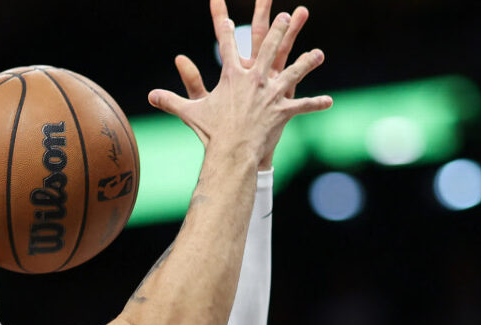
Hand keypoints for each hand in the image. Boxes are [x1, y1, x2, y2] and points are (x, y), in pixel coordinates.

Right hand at [149, 0, 331, 167]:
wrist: (232, 153)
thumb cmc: (211, 133)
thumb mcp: (191, 113)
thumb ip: (172, 100)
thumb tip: (150, 96)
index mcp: (233, 75)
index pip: (226, 42)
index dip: (223, 20)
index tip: (222, 3)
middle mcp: (255, 79)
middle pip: (268, 47)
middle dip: (277, 29)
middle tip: (284, 15)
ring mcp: (272, 94)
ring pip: (292, 71)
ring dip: (306, 62)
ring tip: (318, 53)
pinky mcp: (283, 110)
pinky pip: (303, 106)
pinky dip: (316, 105)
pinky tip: (329, 102)